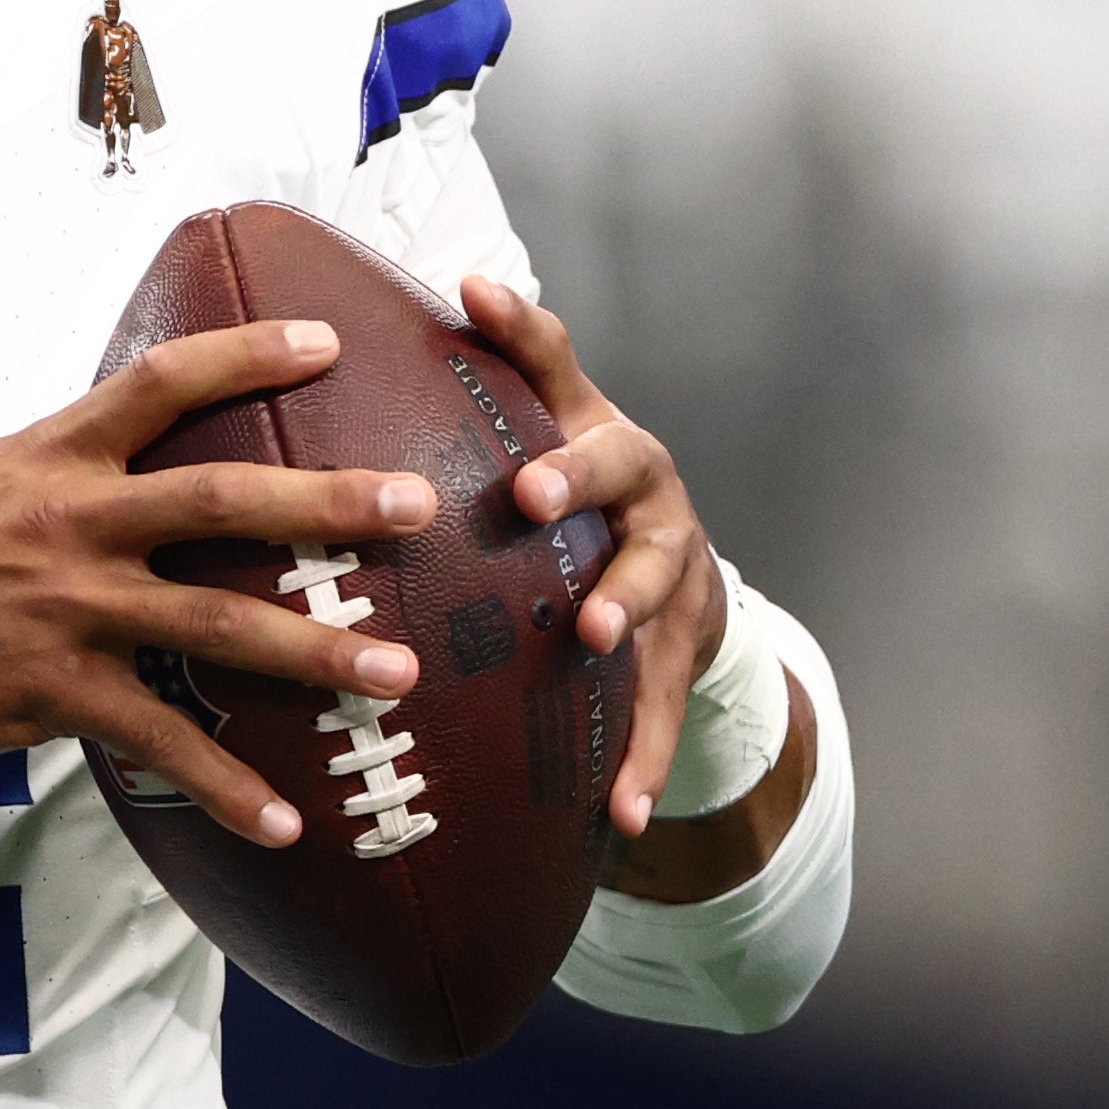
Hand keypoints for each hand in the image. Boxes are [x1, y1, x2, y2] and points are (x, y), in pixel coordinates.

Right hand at [0, 319, 443, 850]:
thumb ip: (69, 467)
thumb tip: (145, 453)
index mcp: (54, 455)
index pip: (162, 382)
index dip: (248, 355)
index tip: (326, 343)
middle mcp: (71, 520)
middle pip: (220, 498)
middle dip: (328, 502)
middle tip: (417, 504)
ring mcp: (68, 607)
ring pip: (216, 623)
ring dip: (316, 652)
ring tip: (398, 673)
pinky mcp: (56, 690)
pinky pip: (160, 741)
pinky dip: (226, 787)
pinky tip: (284, 822)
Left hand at [461, 275, 724, 837]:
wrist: (677, 573)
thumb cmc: (568, 493)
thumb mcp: (537, 433)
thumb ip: (486, 381)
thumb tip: (426, 292)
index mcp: (593, 436)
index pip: (559, 368)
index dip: (522, 331)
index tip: (477, 295)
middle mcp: (645, 496)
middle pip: (621, 471)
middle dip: (576, 481)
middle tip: (528, 495)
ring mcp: (674, 572)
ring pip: (657, 586)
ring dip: (625, 605)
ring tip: (592, 635)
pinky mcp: (682, 651)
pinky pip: (660, 709)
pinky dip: (641, 761)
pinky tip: (619, 816)